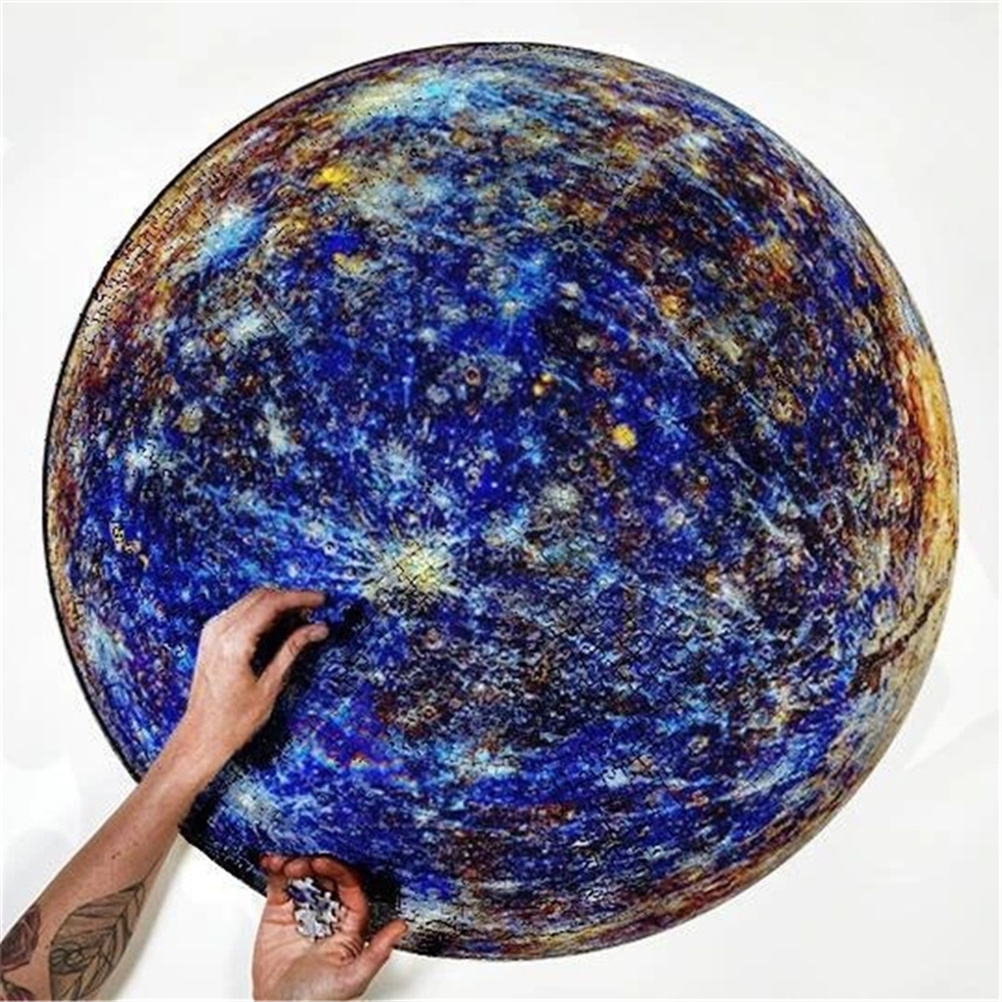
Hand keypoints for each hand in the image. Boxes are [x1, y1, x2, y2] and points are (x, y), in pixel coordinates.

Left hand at [175, 587, 328, 771]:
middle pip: (260, 596)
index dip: (299, 597)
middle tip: (314, 611)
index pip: (271, 603)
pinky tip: (277, 627)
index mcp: (234, 643)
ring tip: (300, 620)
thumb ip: (292, 650)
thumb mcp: (270, 686)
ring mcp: (211, 633)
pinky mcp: (210, 637)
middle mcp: (218, 632)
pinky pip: (239, 612)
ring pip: (250, 601)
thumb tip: (318, 628)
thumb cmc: (233, 720)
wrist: (201, 736)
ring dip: (276, 604)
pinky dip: (261, 613)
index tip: (320, 600)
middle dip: (290, 599)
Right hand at [253, 854, 407, 1000]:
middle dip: (317, 865)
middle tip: (305, 862)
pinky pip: (279, 884)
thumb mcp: (352, 978)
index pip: (350, 888)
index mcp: (350, 924)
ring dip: (297, 863)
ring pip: (305, 876)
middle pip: (327, 877)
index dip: (339, 873)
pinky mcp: (279, 912)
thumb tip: (401, 927)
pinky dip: (276, 869)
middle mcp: (329, 913)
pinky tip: (273, 862)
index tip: (324, 864)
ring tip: (288, 865)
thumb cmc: (318, 1001)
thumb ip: (376, 952)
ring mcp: (304, 910)